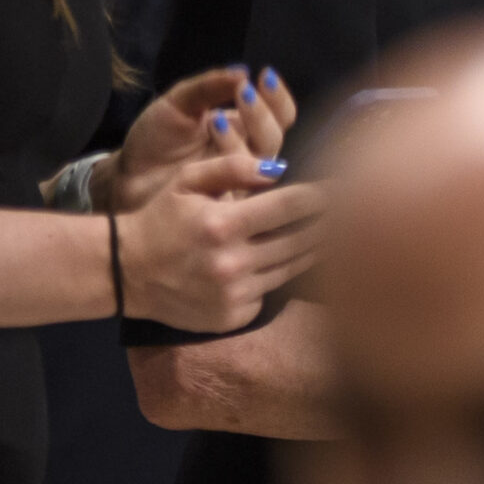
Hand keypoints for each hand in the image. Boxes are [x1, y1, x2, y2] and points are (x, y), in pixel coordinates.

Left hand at [109, 66, 297, 211]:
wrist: (127, 176)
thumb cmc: (155, 138)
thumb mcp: (179, 103)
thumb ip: (208, 87)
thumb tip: (242, 71)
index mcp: (242, 129)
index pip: (280, 115)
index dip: (277, 97)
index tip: (264, 75)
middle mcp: (247, 155)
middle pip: (275, 138)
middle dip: (262, 113)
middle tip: (243, 93)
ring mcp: (238, 181)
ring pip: (263, 161)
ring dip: (244, 136)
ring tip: (215, 118)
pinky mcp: (226, 202)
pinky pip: (243, 185)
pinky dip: (232, 160)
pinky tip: (213, 139)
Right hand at [115, 152, 326, 331]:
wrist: (127, 272)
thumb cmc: (161, 217)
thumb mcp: (188, 180)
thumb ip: (233, 167)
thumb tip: (282, 168)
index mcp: (222, 224)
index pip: (291, 207)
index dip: (324, 196)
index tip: (347, 186)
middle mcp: (231, 263)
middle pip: (301, 240)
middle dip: (331, 222)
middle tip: (356, 209)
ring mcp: (234, 295)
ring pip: (292, 267)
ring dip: (319, 249)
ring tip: (342, 233)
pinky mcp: (234, 317)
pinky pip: (272, 291)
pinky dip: (286, 273)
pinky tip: (303, 258)